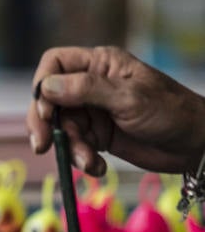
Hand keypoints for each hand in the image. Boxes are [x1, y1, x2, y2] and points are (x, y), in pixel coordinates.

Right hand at [29, 46, 204, 175]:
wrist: (194, 144)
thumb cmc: (170, 112)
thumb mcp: (128, 98)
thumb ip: (87, 90)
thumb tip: (46, 87)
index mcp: (101, 64)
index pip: (56, 64)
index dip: (43, 84)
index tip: (45, 110)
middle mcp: (91, 86)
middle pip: (49, 100)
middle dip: (45, 124)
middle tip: (42, 145)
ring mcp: (93, 111)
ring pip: (61, 128)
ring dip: (71, 148)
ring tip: (88, 162)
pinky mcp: (97, 135)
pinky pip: (75, 146)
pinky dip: (82, 159)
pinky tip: (98, 167)